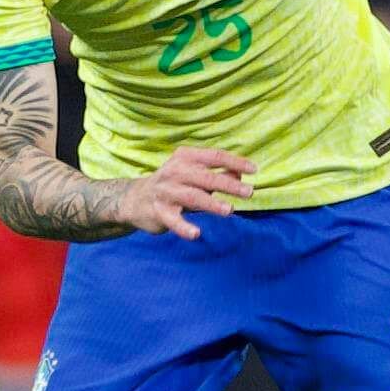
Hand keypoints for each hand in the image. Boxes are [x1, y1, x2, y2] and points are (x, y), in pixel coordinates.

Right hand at [120, 147, 255, 240]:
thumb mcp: (193, 173)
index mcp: (186, 157)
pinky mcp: (159, 211)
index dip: (235, 162)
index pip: (214, 156)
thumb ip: (217, 173)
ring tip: (229, 210)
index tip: (255, 170)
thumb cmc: (174, 183)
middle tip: (249, 192)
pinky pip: (173, 220)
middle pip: (206, 177)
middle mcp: (175, 172)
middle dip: (228, 185)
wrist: (135, 199)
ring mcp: (166, 191)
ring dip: (211, 203)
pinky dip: (184, 227)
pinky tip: (197, 234)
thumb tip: (241, 175)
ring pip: (192, 196)